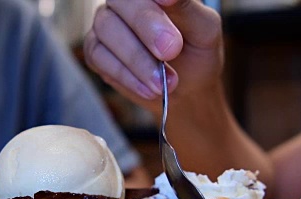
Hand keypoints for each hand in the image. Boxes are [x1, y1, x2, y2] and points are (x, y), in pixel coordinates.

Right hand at [84, 0, 222, 112]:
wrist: (186, 88)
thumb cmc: (195, 52)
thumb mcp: (204, 29)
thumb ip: (187, 8)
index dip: (151, 0)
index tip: (168, 3)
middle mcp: (124, 1)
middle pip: (120, 1)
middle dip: (145, 26)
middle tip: (170, 50)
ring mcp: (106, 23)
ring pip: (107, 30)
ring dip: (136, 59)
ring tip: (161, 82)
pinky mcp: (95, 51)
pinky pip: (99, 57)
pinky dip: (125, 76)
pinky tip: (148, 88)